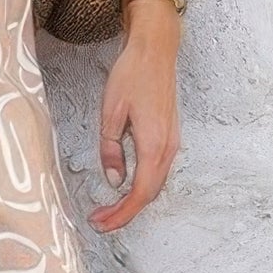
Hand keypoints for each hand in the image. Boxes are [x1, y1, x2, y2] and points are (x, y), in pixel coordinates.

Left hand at [88, 4, 180, 231]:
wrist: (155, 50)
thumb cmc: (132, 75)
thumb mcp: (110, 113)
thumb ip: (111, 150)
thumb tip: (114, 181)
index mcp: (153, 144)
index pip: (139, 194)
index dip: (121, 214)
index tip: (100, 223)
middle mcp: (168, 147)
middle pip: (149, 195)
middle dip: (125, 213)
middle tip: (99, 221)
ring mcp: (172, 142)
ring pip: (155, 185)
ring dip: (133, 201)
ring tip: (108, 209)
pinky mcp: (170, 136)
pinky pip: (158, 172)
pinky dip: (142, 186)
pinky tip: (125, 187)